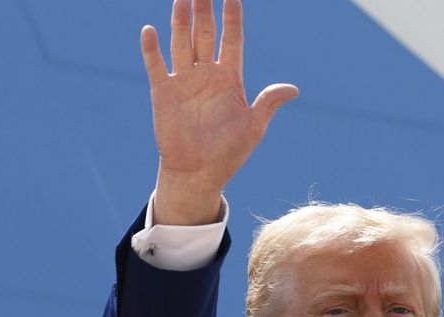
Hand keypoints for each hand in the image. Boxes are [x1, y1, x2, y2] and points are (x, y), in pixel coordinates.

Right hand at [141, 0, 297, 224]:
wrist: (199, 173)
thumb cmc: (229, 152)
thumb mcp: (253, 127)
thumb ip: (268, 103)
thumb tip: (293, 89)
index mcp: (230, 78)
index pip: (232, 39)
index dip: (232, 17)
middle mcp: (206, 74)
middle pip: (205, 33)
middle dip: (204, 9)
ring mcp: (183, 81)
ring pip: (181, 42)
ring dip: (180, 20)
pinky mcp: (163, 93)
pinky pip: (156, 66)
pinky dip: (152, 49)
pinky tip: (150, 30)